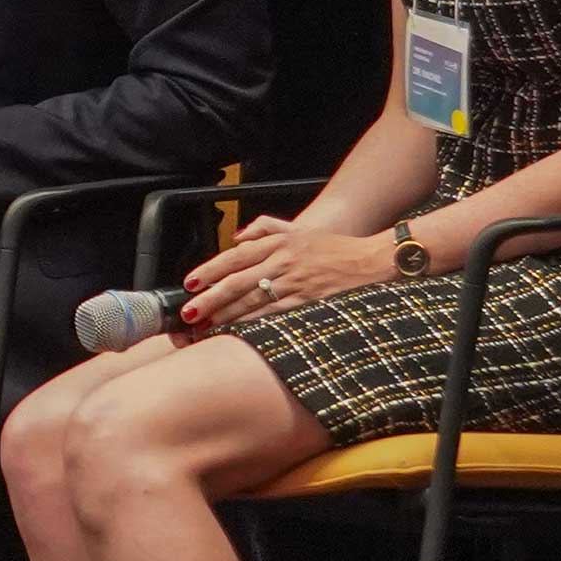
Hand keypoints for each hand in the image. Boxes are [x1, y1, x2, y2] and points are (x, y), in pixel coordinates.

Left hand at [179, 216, 396, 329]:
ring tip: (205, 325)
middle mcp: (283, 261)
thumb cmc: (334, 248)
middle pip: (238, 281)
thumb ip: (266, 228)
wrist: (372, 261)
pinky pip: (274, 314)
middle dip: (210, 298)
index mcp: (278, 243)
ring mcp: (295, 283)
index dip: (210, 270)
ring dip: (226, 315)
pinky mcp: (307, 302)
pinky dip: (253, 324)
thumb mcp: (298, 229)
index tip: (190, 283)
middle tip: (189, 311)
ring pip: (252, 301)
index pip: (235, 257)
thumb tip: (237, 237)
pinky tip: (237, 332)